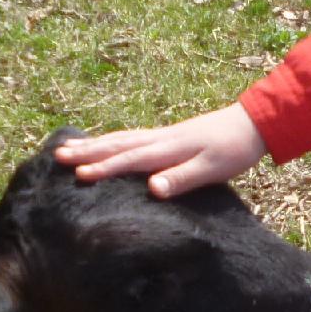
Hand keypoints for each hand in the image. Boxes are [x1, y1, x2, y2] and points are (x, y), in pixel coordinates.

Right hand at [52, 104, 266, 197]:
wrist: (253, 123)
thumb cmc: (234, 150)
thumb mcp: (213, 168)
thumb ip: (182, 178)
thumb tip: (152, 188)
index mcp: (168, 148)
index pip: (130, 159)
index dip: (104, 168)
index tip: (78, 175)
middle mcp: (160, 138)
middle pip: (117, 144)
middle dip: (87, 151)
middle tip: (56, 156)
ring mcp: (162, 135)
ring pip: (120, 138)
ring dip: (94, 143)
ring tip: (67, 147)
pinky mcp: (167, 136)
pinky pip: (130, 138)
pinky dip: (111, 140)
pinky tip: (104, 143)